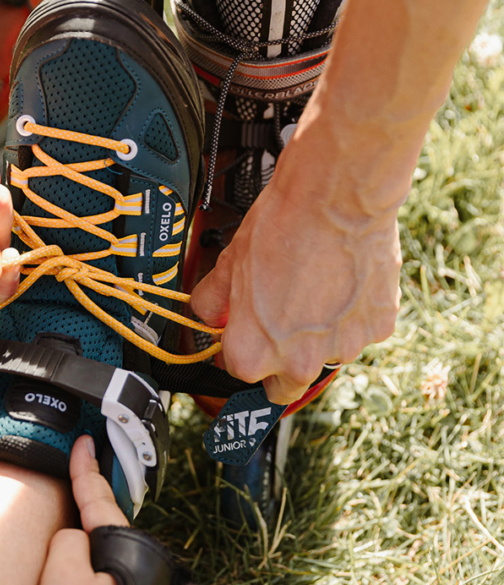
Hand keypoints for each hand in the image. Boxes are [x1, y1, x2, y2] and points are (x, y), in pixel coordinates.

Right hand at [32, 436, 127, 584]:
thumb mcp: (62, 573)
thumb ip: (65, 538)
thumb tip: (71, 541)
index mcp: (119, 544)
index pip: (97, 494)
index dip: (84, 466)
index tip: (84, 442)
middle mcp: (127, 560)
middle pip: (95, 521)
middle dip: (75, 508)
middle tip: (56, 500)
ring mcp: (121, 583)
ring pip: (88, 552)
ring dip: (68, 547)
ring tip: (46, 560)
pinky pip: (86, 576)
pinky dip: (69, 572)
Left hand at [190, 139, 401, 404]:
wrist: (335, 198)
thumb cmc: (279, 229)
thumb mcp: (228, 265)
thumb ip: (211, 302)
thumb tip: (207, 314)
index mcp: (252, 355)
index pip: (240, 371)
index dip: (240, 349)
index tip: (245, 332)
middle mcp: (297, 363)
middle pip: (284, 386)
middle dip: (279, 364)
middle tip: (281, 324)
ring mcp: (343, 348)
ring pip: (326, 357)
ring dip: (319, 337)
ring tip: (315, 290)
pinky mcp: (378, 328)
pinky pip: (359, 331)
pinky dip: (352, 315)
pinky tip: (343, 282)